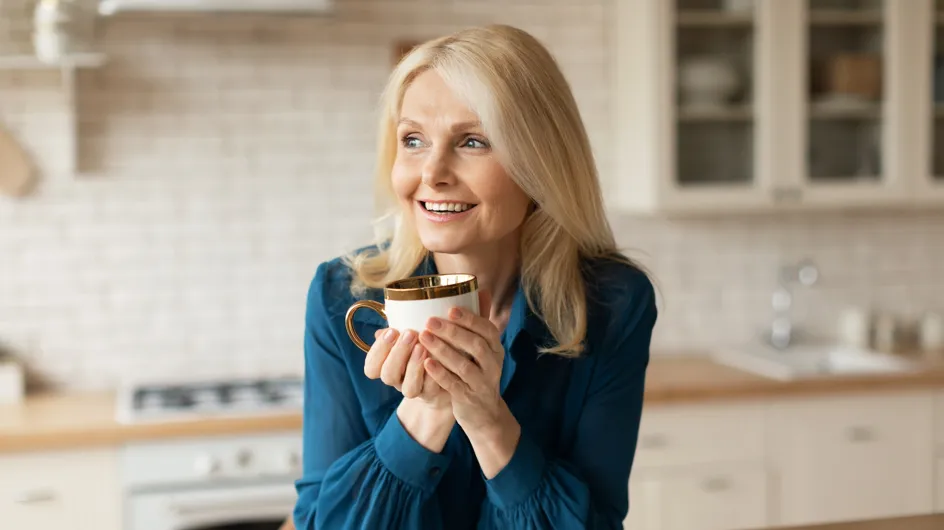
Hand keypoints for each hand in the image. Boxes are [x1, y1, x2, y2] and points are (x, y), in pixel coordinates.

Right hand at [364, 327, 449, 409]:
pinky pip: (432, 388)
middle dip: (397, 353)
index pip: (371, 367)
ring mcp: (414, 390)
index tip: (391, 331)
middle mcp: (397, 381)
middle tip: (409, 333)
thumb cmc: (419, 347)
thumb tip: (382, 331)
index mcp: (386, 367)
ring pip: (408, 388)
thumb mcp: (405, 338)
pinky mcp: (433, 394)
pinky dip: (434, 374)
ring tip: (422, 346)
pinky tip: (438, 359)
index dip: (378, 351)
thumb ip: (395, 335)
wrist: (445, 370)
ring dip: (414, 366)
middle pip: (388, 375)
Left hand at [419, 290, 505, 431]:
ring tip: (424, 337)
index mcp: (495, 348)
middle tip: (430, 320)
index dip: (470, 318)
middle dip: (453, 331)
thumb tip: (480, 288)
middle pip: (476, 345)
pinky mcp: (469, 399)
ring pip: (464, 365)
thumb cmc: (477, 372)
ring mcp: (482, 383)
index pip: (488, 329)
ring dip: (443, 350)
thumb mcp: (483, 349)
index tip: (450, 308)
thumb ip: (478, 321)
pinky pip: (455, 385)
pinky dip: (441, 374)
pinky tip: (426, 363)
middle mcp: (493, 364)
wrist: (484, 414)